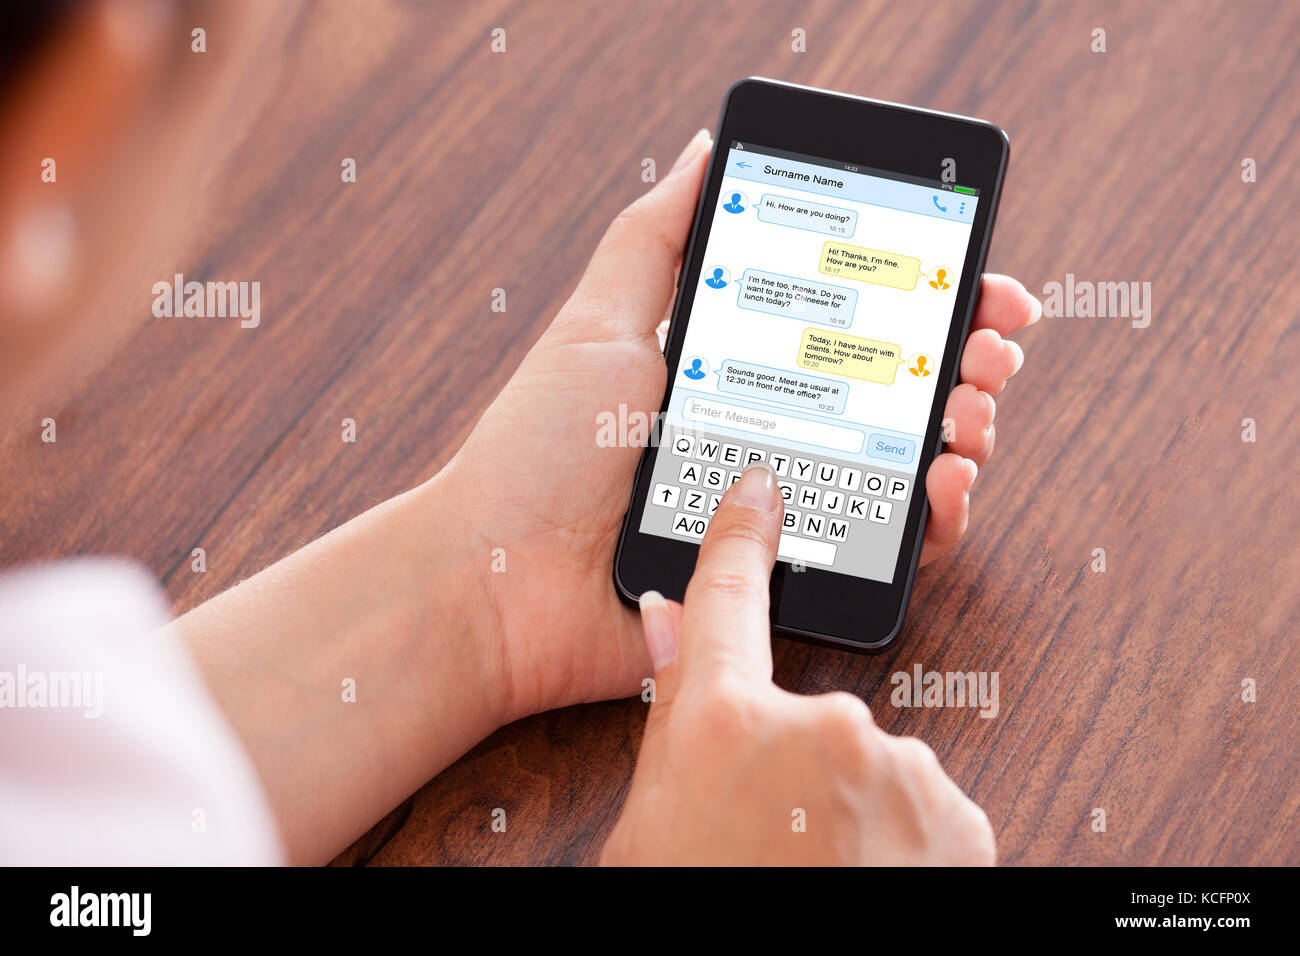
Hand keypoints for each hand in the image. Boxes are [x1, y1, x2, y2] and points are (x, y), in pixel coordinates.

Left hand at [440, 130, 1038, 721]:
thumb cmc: (538, 453)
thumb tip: (704, 146)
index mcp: (740, 372)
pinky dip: (936, 518)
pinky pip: (889, 551)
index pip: (855, 326)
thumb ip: (655, 237)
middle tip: (988, 345)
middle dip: (965, 358)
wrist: (498, 583)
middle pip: (900, 392)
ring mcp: (791, 511)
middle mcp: (776, 437)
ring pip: (912, 469)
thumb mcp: (597, 323)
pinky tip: (945, 478)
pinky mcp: (793, 580)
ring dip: (965, 429)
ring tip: (969, 408)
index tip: (977, 278)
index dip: (925, 301)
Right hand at [600, 464, 995, 864]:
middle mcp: (817, 727)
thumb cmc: (703, 900)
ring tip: (819, 873)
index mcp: (723, 724)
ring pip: (871, 766)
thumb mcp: (652, 827)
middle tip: (769, 838)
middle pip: (806, 718)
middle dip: (795, 767)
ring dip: (852, 811)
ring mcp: (898, 767)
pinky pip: (923, 806)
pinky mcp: (959, 812)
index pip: (728, 600)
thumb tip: (668, 622)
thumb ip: (672, 718)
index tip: (762, 488)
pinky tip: (869, 880)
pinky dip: (903, 839)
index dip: (742, 537)